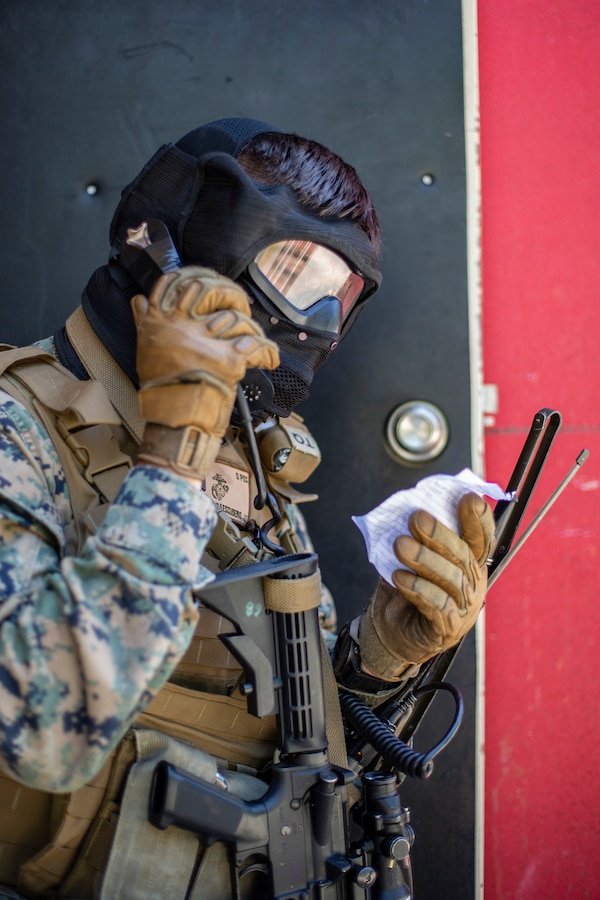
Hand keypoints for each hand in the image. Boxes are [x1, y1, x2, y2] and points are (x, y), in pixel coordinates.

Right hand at [132, 266, 278, 477]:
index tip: (211, 280)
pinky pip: (256, 346)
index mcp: (163, 322)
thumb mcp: (144, 350)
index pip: (179, 282)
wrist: (174, 422)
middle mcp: (183, 327)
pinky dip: (268, 353)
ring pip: (237, 318)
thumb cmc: (160, 390)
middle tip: (239, 304)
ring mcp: (207, 342)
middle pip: (212, 290)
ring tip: (253, 338)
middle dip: (231, 293)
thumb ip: (144, 322)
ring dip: (251, 328)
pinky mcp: (229, 360)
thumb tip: (137, 300)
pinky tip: (270, 360)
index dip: (199, 276)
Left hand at [359, 493, 494, 679]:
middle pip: (462, 555)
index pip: (481, 537)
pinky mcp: (448, 628)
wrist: (390, 632)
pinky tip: (400, 577)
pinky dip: (419, 589)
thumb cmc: (406, 588)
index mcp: (470, 562)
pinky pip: (437, 605)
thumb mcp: (412, 558)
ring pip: (451, 578)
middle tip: (415, 517)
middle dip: (438, 534)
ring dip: (424, 559)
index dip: (478, 518)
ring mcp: (464, 608)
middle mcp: (473, 584)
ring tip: (400, 545)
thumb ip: (417, 536)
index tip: (468, 497)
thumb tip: (408, 508)